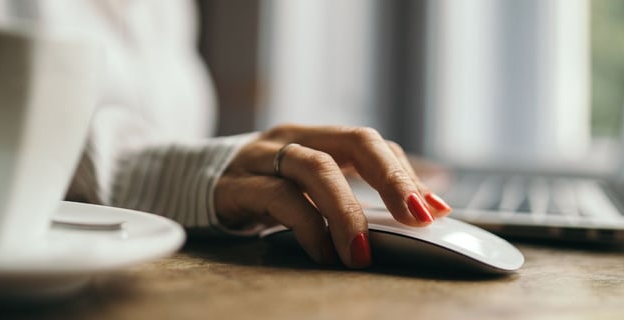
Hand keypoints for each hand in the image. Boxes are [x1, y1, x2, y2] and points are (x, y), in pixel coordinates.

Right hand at [215, 124, 451, 267]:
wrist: (188, 183)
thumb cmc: (261, 188)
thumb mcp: (307, 185)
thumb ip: (357, 190)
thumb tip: (430, 202)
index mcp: (316, 136)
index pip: (371, 143)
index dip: (405, 174)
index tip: (435, 211)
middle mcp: (292, 138)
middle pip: (352, 142)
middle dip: (391, 179)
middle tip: (416, 218)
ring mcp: (262, 158)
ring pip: (315, 167)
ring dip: (346, 211)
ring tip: (362, 251)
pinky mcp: (235, 185)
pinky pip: (278, 198)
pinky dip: (307, 226)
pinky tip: (321, 252)